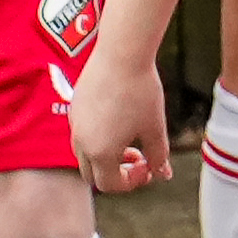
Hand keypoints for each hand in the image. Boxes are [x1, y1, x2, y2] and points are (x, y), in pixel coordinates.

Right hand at [74, 58, 177, 193]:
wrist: (122, 53)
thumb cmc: (141, 91)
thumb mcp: (154, 127)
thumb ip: (158, 155)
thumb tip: (163, 173)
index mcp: (100, 153)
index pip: (110, 185)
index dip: (132, 182)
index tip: (149, 167)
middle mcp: (81, 142)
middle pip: (93, 175)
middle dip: (117, 172)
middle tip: (139, 157)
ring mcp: (74, 125)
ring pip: (86, 155)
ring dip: (107, 156)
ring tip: (130, 137)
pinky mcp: (74, 108)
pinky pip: (82, 135)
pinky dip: (98, 138)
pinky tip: (119, 119)